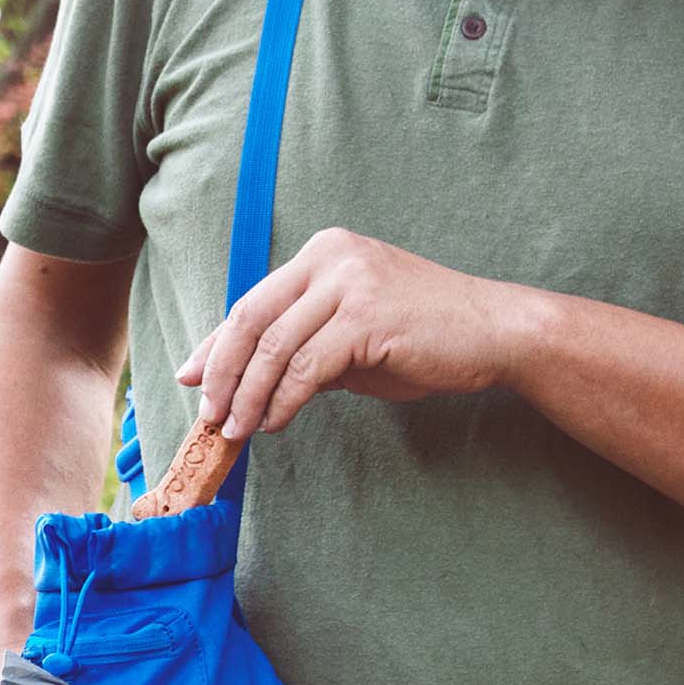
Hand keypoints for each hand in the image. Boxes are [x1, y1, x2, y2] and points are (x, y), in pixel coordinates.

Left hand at [175, 228, 535, 441]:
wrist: (493, 332)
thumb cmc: (424, 338)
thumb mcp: (351, 337)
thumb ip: (304, 348)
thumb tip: (247, 384)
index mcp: (323, 254)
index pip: (253, 301)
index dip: (215, 344)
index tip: (190, 377)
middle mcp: (331, 258)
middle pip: (252, 319)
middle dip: (222, 372)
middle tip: (206, 414)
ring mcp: (349, 284)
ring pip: (274, 347)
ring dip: (248, 395)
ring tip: (235, 430)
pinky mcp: (366, 318)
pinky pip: (306, 367)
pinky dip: (283, 400)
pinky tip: (274, 423)